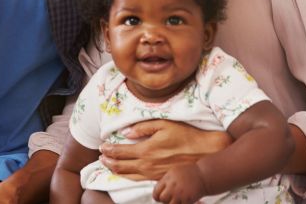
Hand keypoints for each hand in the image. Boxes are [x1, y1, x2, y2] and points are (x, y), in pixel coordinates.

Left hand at [99, 119, 231, 180]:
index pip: (120, 151)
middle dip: (108, 161)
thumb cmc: (186, 135)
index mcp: (146, 150)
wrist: (204, 152)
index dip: (108, 149)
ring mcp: (152, 174)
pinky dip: (127, 176)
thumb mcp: (164, 124)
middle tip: (101, 156)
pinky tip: (125, 173)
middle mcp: (146, 165)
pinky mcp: (158, 179)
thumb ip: (143, 127)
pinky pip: (137, 180)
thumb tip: (126, 132)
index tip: (102, 146)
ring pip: (127, 175)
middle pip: (120, 166)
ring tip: (108, 165)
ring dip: (115, 170)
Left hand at [153, 164, 205, 203]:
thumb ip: (166, 180)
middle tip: (170, 198)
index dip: (157, 196)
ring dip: (173, 203)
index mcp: (168, 178)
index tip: (160, 196)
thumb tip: (160, 189)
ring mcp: (180, 193)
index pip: (156, 192)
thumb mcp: (175, 172)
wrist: (204, 175)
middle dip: (165, 200)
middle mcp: (173, 186)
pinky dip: (181, 203)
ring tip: (177, 199)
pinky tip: (184, 199)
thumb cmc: (191, 172)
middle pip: (162, 199)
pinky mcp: (187, 199)